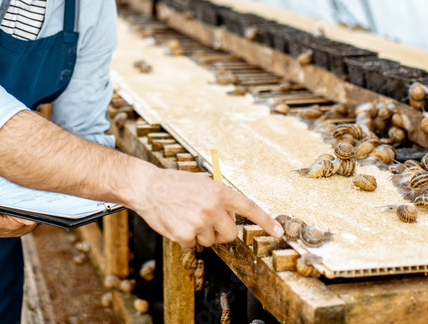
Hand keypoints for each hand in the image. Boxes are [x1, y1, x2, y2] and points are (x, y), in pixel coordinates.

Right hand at [130, 166, 282, 247]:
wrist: (148, 187)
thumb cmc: (175, 185)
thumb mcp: (203, 184)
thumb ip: (220, 199)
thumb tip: (233, 217)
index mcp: (220, 192)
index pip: (249, 208)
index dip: (266, 221)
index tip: (279, 232)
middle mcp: (213, 207)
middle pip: (230, 233)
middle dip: (220, 231)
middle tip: (204, 219)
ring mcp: (200, 222)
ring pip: (211, 241)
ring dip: (201, 234)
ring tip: (186, 216)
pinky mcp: (186, 235)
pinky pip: (194, 245)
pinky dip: (186, 238)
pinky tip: (176, 223)